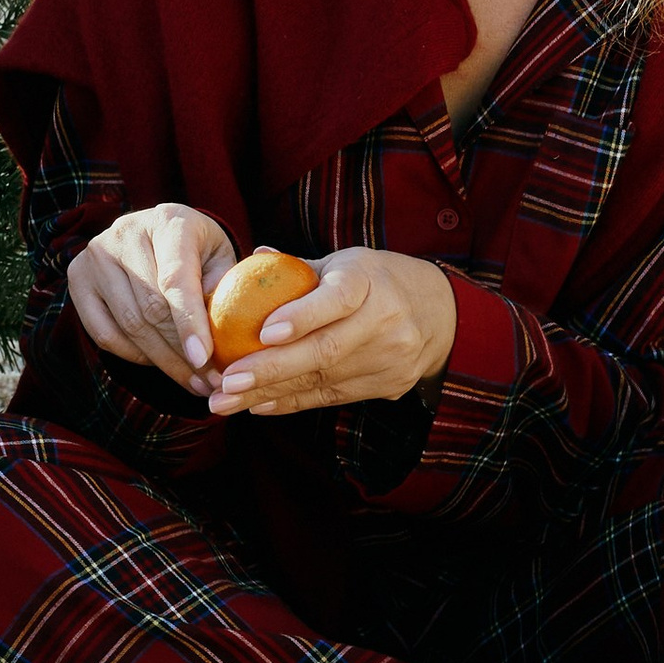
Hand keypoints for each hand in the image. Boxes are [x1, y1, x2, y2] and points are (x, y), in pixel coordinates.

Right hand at [66, 205, 237, 391]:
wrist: (157, 233)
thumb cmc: (197, 250)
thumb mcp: (221, 258)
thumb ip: (224, 288)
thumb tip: (220, 329)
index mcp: (168, 221)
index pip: (175, 279)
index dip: (189, 322)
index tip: (203, 358)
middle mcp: (126, 231)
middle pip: (151, 308)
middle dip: (182, 352)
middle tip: (210, 381)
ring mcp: (96, 254)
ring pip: (129, 325)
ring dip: (163, 361)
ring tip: (193, 381)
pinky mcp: (78, 278)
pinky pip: (104, 334)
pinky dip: (135, 356)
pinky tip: (159, 362)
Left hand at [204, 248, 458, 419]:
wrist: (438, 313)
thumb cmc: (375, 281)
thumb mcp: (344, 263)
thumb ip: (298, 267)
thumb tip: (254, 256)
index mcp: (369, 281)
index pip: (336, 299)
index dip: (301, 316)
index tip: (264, 332)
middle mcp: (384, 320)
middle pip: (324, 350)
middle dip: (270, 369)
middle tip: (226, 381)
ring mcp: (389, 358)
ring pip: (322, 380)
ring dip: (269, 393)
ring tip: (225, 401)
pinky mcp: (388, 385)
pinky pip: (331, 397)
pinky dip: (290, 402)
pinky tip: (257, 405)